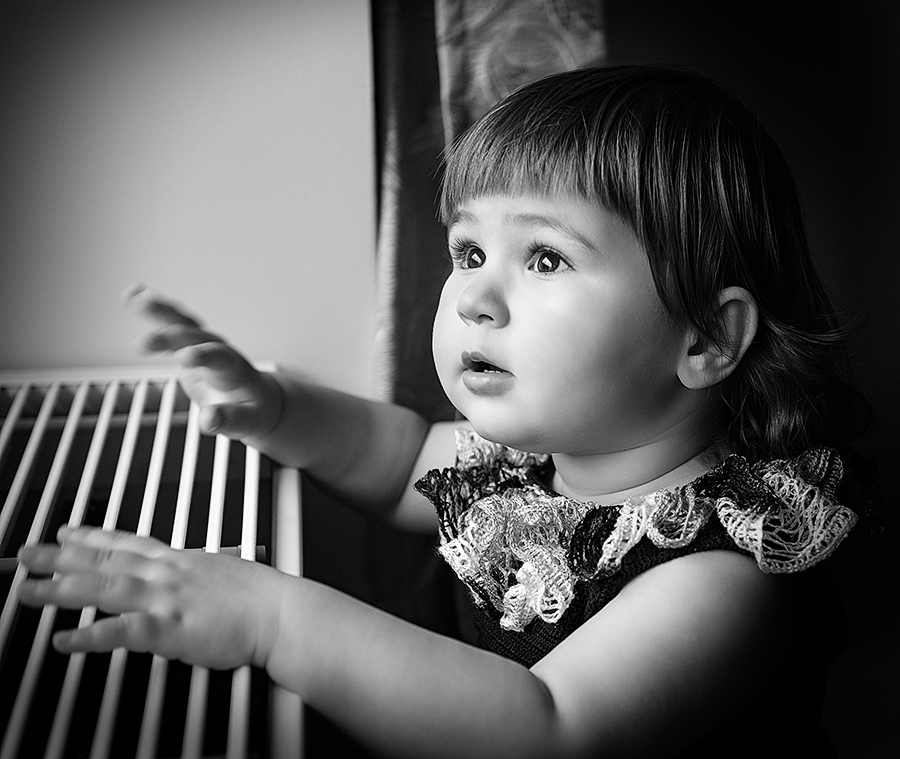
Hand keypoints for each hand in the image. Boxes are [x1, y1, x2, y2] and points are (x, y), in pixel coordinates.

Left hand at [17, 527, 284, 669]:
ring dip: (62, 589)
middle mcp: (167, 573)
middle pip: (106, 559)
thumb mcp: (223, 569)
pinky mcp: (169, 628)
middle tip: (28, 554)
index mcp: (179, 559)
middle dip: (62, 557)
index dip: (92, 535)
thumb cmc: (260, 596)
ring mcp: (165, 598)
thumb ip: (195, 574)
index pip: (127, 541)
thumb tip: (187, 578)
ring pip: (104, 588)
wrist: (280, 612)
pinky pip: (121, 631)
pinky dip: (89, 637)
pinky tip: (65, 641)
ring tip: (30, 592)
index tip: (66, 532)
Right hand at [126, 284, 280, 441]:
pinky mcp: (190, 345)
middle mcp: (220, 350)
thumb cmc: (254, 411)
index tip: (185, 358)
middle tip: (144, 343)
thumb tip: (209, 420)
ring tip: (135, 299)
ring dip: (161, 311)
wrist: (258, 398)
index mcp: (235, 370)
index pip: (220, 359)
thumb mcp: (247, 423)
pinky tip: (132, 295)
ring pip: (183, 323)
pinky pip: (172, 324)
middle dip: (171, 338)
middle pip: (196, 337)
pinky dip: (154, 310)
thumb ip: (229, 420)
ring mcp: (205, 345)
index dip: (203, 356)